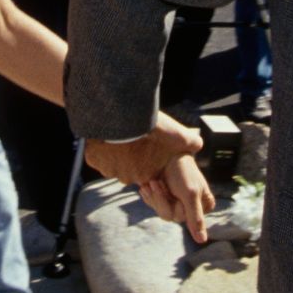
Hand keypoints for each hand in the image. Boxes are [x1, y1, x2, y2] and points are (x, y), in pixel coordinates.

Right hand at [84, 113, 203, 185]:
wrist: (122, 115)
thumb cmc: (150, 127)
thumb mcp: (176, 133)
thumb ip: (189, 142)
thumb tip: (198, 144)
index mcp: (147, 174)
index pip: (148, 171)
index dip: (148, 158)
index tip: (148, 144)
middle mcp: (128, 177)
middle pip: (130, 168)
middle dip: (132, 155)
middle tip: (135, 136)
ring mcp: (109, 170)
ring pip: (113, 161)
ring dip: (117, 150)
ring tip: (121, 132)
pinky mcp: (94, 160)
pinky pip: (98, 154)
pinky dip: (102, 145)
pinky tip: (108, 132)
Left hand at [136, 155, 215, 242]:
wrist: (163, 151)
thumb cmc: (181, 169)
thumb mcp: (190, 194)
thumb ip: (195, 218)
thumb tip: (202, 241)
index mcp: (204, 204)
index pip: (187, 219)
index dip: (176, 206)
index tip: (174, 190)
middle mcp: (191, 205)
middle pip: (172, 216)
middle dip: (162, 199)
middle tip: (156, 182)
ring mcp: (176, 201)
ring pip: (161, 212)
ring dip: (154, 196)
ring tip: (151, 181)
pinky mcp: (163, 197)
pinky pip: (154, 205)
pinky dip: (149, 195)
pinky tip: (146, 185)